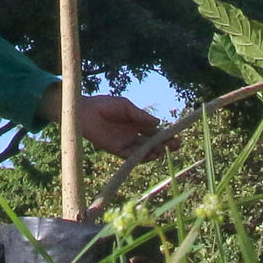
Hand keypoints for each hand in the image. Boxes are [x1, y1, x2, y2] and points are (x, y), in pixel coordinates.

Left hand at [37, 86, 169, 160]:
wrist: (84, 111)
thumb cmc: (104, 105)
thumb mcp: (125, 106)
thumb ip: (140, 115)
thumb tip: (158, 122)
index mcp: (138, 122)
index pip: (156, 131)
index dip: (167, 135)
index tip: (178, 137)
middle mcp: (134, 134)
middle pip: (154, 143)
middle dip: (165, 146)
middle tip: (175, 146)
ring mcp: (126, 143)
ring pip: (144, 152)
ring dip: (154, 153)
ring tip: (160, 150)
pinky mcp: (116, 149)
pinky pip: (131, 156)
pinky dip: (140, 157)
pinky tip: (148, 155)